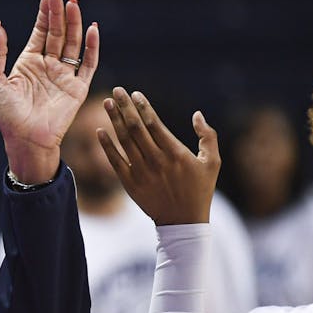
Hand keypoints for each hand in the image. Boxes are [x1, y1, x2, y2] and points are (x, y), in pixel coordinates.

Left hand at [0, 0, 99, 183]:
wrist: (24, 140)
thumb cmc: (6, 116)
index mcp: (29, 62)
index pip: (40, 32)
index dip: (44, 13)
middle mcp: (48, 66)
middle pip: (57, 33)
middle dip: (59, 13)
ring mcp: (64, 76)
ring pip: (73, 44)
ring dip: (74, 24)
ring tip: (74, 5)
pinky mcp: (77, 89)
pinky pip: (88, 65)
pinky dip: (91, 47)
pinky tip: (91, 29)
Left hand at [98, 88, 219, 224]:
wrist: (183, 221)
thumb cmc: (200, 189)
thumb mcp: (212, 162)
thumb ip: (207, 136)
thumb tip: (197, 114)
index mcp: (176, 153)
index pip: (154, 124)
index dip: (143, 107)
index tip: (135, 93)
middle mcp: (156, 161)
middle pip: (136, 128)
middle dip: (125, 107)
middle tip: (117, 91)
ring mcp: (141, 173)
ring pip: (124, 141)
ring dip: (115, 120)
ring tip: (107, 103)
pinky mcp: (130, 184)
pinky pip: (115, 161)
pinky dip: (107, 146)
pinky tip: (100, 131)